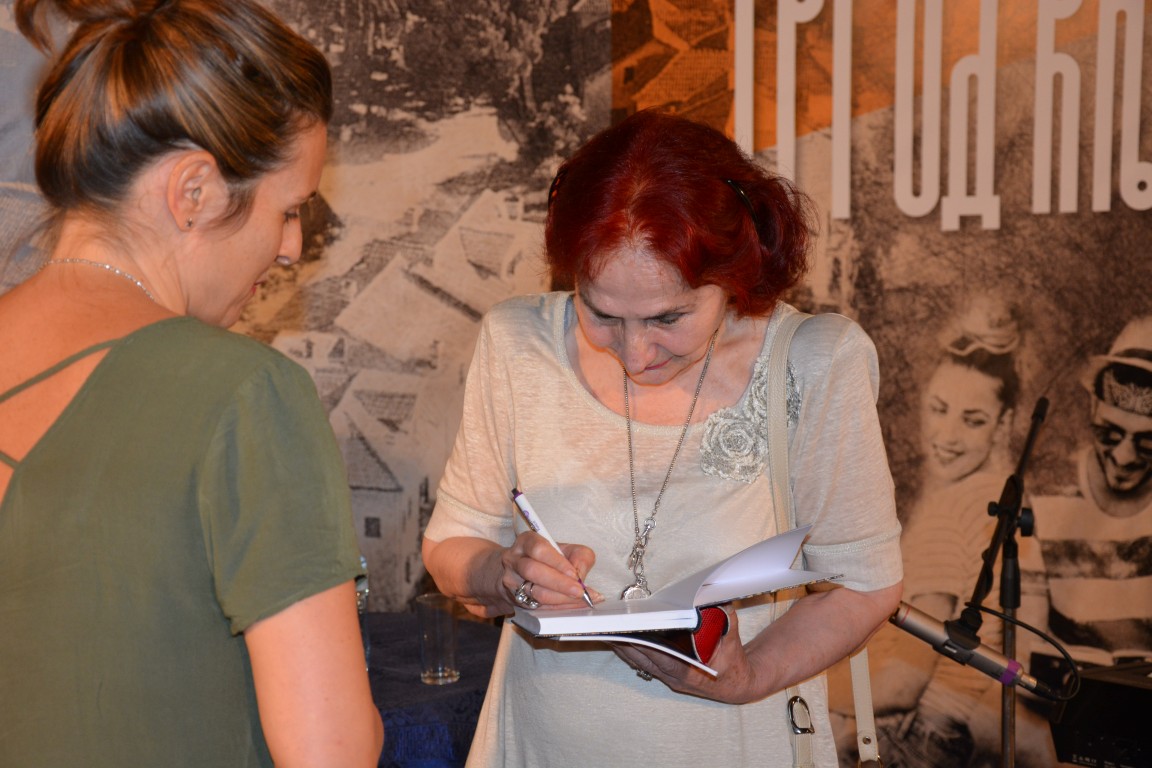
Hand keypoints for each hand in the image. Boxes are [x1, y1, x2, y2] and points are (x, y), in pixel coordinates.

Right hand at [498, 530, 600, 610]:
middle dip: (559, 583)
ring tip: (580, 599)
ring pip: (534, 592)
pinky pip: (538, 607)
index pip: (539, 549)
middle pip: (532, 571)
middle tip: (579, 591)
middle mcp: (514, 560)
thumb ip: (579, 556)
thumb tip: (581, 576)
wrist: (522, 572)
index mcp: (526, 542)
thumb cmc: (548, 558)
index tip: (574, 574)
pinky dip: (558, 608)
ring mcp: (512, 581)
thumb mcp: (566, 549)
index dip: (557, 562)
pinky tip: (572, 606)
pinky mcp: (515, 600)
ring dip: (560, 598)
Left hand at [609, 604, 765, 703]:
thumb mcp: (731, 636)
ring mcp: (668, 679)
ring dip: (623, 647)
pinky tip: (620, 638)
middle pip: (641, 659)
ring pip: (638, 662)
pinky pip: (643, 663)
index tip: (627, 629)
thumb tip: (711, 595)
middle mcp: (674, 677)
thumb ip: (722, 616)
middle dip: (624, 642)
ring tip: (607, 629)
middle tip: (607, 625)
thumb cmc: (733, 660)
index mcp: (688, 670)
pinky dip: (631, 651)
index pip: (658, 655)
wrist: (738, 684)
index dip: (641, 643)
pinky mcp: (666, 676)